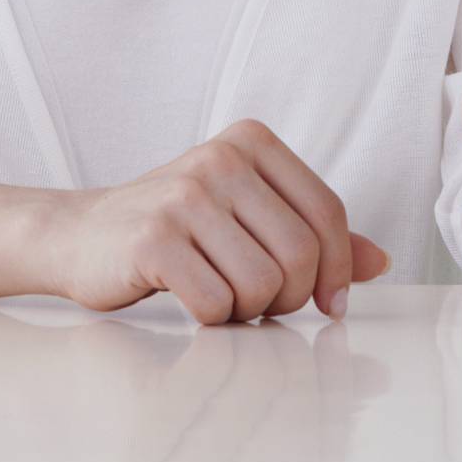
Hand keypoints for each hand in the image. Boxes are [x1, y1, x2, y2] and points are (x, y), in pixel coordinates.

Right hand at [43, 119, 392, 325]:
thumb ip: (312, 234)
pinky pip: (216, 304)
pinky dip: (212, 320)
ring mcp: (184, 195)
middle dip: (291, 298)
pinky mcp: (153, 238)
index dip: (337, 270)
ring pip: (263, 285)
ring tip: (220, 297)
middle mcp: (220, 158)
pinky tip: (190, 301)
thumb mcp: (246, 216)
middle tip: (260, 305)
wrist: (80, 235)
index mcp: (251, 142)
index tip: (328, 302)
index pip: (328, 213)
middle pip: (301, 253)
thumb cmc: (176, 231)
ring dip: (249, 312)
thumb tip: (381, 262)